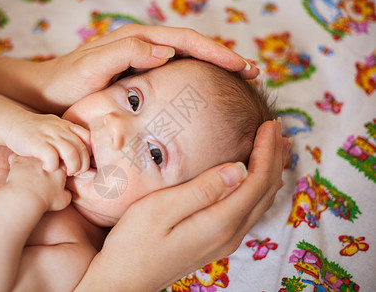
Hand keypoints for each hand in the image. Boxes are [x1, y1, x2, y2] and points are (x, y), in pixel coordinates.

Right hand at [4, 112, 90, 175]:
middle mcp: (61, 129)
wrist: (12, 123)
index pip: (88, 139)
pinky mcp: (37, 143)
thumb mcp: (56, 128)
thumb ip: (68, 136)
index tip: (84, 163)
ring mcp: (50, 136)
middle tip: (76, 172)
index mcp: (68, 126)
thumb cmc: (36, 131)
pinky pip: (52, 158)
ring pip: (71, 153)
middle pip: (82, 149)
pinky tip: (48, 168)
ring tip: (66, 173)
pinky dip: (53, 167)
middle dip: (83, 165)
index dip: (90, 153)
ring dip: (72, 167)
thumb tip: (82, 153)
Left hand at [6, 154, 70, 211]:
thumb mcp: (64, 200)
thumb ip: (67, 193)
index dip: (57, 168)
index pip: (61, 162)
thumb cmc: (46, 200)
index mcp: (60, 167)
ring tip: (29, 172)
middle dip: (45, 163)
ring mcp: (33, 158)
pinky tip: (15, 170)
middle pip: (48, 157)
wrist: (27, 199)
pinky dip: (15, 162)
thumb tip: (67, 192)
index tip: (53, 175)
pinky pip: (15, 157)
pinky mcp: (19, 160)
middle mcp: (48, 158)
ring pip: (32, 156)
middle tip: (41, 173)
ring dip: (31, 162)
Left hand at [37, 24, 259, 112]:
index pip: (185, 41)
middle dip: (223, 58)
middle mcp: (142, 45)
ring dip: (213, 66)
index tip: (241, 66)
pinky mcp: (139, 74)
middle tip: (252, 72)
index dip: (215, 53)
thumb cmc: (67, 84)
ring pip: (186, 58)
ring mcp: (142, 59)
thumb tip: (166, 50)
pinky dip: (195, 77)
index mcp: (136, 41)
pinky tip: (206, 89)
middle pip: (192, 46)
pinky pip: (174, 72)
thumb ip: (126, 54)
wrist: (47, 94)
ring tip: (239, 79)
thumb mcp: (92, 69)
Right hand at [76, 120, 289, 290]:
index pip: (256, 180)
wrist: (124, 279)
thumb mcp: (161, 209)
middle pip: (265, 191)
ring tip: (275, 147)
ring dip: (270, 171)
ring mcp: (225, 240)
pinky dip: (259, 187)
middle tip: (276, 127)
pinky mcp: (217, 241)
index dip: (267, 150)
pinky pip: (250, 209)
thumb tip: (238, 169)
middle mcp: (230, 234)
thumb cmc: (134, 241)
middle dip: (274, 157)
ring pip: (261, 202)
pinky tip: (254, 177)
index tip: (269, 123)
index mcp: (219, 222)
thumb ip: (202, 189)